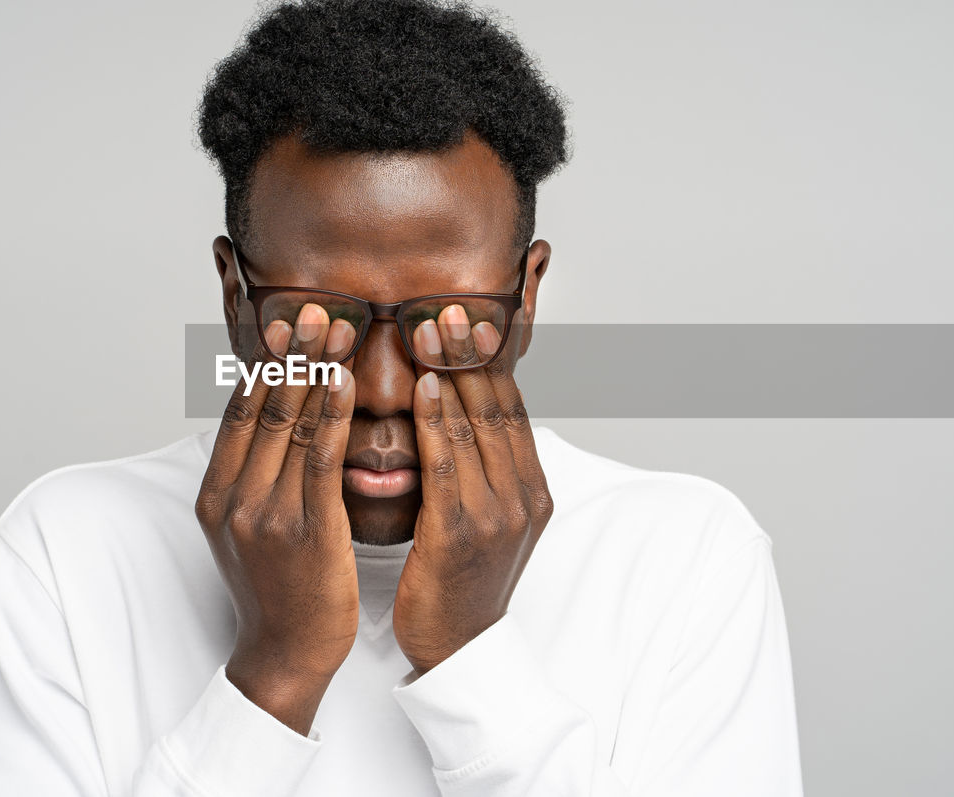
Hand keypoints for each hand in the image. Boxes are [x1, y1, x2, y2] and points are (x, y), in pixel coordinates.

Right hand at [194, 304, 358, 733]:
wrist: (286, 652)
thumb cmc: (277, 587)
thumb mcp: (247, 525)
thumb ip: (255, 473)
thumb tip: (272, 418)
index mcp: (214, 492)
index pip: (238, 411)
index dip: (264, 363)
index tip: (285, 321)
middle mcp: (232, 497)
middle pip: (262, 408)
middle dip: (291, 354)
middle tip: (313, 307)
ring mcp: (264, 514)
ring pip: (289, 425)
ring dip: (315, 370)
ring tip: (335, 327)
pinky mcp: (304, 531)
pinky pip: (319, 460)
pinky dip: (330, 416)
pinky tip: (345, 383)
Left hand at [393, 306, 553, 674]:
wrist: (457, 647)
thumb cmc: (457, 578)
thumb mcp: (480, 514)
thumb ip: (476, 464)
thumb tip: (451, 408)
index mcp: (533, 486)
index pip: (511, 407)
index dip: (489, 359)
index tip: (466, 315)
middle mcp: (525, 494)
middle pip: (497, 405)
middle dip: (471, 352)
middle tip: (447, 305)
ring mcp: (500, 513)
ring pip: (476, 426)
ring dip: (451, 372)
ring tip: (429, 327)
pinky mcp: (464, 533)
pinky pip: (450, 465)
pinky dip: (438, 421)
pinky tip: (421, 387)